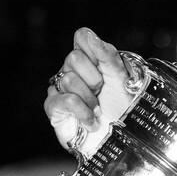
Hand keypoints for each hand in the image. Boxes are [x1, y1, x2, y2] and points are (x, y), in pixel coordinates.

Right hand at [43, 28, 134, 152]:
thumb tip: (88, 35)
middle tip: (102, 94)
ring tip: (98, 111)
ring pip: (68, 79)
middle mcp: (72, 71)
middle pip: (73, 57)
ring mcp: (60, 89)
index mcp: (89, 60)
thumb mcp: (122, 79)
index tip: (107, 70)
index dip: (95, 51)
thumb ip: (107, 54)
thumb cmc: (122, 110)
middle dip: (95, 79)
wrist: (121, 141)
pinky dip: (83, 113)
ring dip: (90, 100)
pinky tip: (91, 123)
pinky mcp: (54, 108)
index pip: (82, 37)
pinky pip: (65, 100)